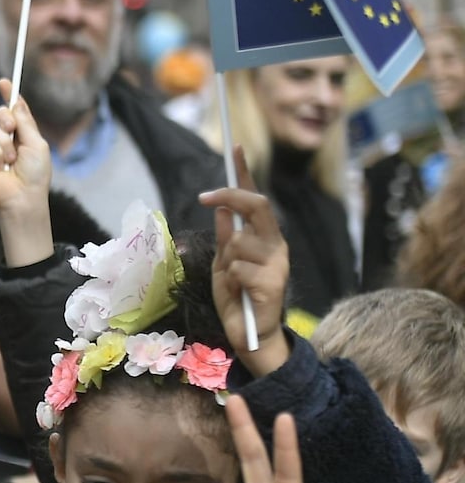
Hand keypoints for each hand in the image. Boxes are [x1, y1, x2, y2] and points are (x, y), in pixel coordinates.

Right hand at [0, 78, 54, 266]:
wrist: (22, 196)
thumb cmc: (36, 173)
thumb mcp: (36, 143)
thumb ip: (26, 121)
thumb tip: (17, 101)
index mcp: (23, 132)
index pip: (15, 109)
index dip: (9, 94)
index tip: (4, 81)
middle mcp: (7, 137)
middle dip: (5, 118)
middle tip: (11, 129)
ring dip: (4, 144)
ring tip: (11, 161)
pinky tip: (0, 167)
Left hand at [202, 148, 290, 376]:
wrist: (249, 334)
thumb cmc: (237, 297)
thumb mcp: (224, 263)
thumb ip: (226, 236)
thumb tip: (220, 207)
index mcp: (265, 238)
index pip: (256, 199)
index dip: (246, 173)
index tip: (235, 148)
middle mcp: (276, 246)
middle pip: (257, 205)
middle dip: (230, 196)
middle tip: (205, 197)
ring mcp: (277, 264)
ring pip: (238, 241)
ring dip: (226, 261)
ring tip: (233, 281)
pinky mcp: (272, 283)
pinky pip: (237, 268)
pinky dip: (229, 280)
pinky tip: (240, 293)